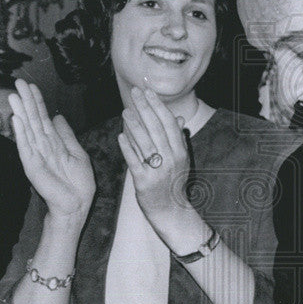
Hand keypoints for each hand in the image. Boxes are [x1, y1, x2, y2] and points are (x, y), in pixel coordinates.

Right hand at [9, 80, 94, 221]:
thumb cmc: (78, 183)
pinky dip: (21, 133)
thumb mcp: (77, 153)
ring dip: (20, 112)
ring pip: (27, 130)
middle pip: (32, 120)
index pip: (42, 118)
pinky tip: (16, 119)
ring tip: (13, 95)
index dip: (37, 102)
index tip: (31, 86)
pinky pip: (25, 148)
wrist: (77, 205)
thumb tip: (57, 117)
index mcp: (53, 143)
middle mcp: (42, 147)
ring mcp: (36, 156)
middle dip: (26, 101)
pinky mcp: (32, 167)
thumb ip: (66, 135)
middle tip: (18, 82)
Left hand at [118, 87, 192, 228]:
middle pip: (157, 128)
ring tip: (125, 111)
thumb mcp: (181, 161)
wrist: (171, 211)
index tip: (148, 92)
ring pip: (145, 143)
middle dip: (145, 108)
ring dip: (134, 125)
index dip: (158, 106)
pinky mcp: (145, 182)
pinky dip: (127, 147)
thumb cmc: (174, 183)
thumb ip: (179, 139)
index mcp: (180, 152)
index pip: (169, 123)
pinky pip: (135, 161)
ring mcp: (158, 171)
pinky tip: (121, 136)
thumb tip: (179, 119)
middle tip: (135, 93)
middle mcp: (171, 159)